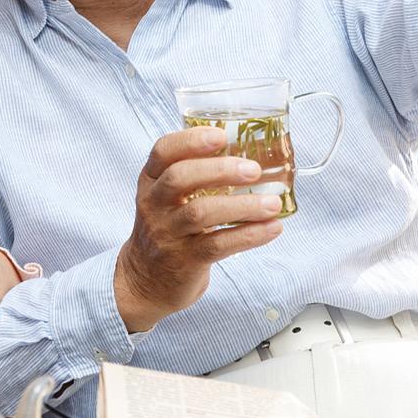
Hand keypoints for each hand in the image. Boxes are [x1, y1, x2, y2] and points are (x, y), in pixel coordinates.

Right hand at [114, 127, 284, 332]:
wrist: (145, 281)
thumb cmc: (167, 230)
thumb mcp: (167, 198)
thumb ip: (195, 176)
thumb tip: (249, 154)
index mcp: (151, 181)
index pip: (163, 152)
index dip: (191, 140)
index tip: (221, 136)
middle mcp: (154, 205)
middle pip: (179, 178)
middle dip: (219, 170)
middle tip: (253, 169)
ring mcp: (167, 234)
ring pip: (200, 213)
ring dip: (242, 205)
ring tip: (272, 203)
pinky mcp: (184, 261)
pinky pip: (217, 245)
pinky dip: (248, 235)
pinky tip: (272, 228)